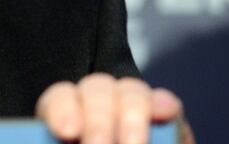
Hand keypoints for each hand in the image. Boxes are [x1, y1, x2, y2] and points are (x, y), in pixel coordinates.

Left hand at [36, 73, 194, 143]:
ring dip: (130, 118)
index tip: (68, 131)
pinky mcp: (168, 118)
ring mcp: (134, 107)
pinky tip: (162, 113)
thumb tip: (72, 136)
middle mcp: (99, 106)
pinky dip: (164, 104)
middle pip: (96, 91)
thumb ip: (67, 141)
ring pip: (130, 92)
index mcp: (68, 117)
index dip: (62, 109)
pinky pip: (166, 101)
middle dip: (98, 120)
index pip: (60, 97)